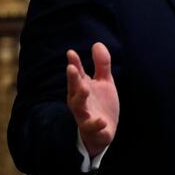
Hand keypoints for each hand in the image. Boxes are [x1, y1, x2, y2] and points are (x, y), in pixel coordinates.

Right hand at [66, 42, 119, 157]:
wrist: (104, 131)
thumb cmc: (100, 104)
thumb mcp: (104, 82)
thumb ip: (101, 64)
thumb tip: (97, 43)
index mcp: (82, 88)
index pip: (77, 74)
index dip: (74, 63)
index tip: (71, 52)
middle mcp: (80, 101)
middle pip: (74, 89)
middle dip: (73, 79)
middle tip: (71, 68)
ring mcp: (84, 115)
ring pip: (78, 107)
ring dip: (80, 97)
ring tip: (85, 88)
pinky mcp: (92, 129)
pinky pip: (91, 127)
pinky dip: (95, 124)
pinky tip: (101, 120)